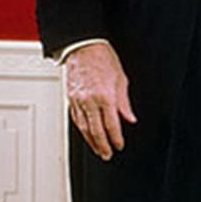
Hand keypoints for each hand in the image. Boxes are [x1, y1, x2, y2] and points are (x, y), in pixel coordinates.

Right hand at [66, 42, 136, 160]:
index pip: (111, 125)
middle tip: (107, 155)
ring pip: (84, 127)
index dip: (116, 138)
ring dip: (91, 141)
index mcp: (105, 96)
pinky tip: (87, 135)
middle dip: (102, 145)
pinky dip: (82, 130)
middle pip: (96, 131)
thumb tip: (130, 119)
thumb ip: (124, 103)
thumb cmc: (103, 58)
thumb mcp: (121, 79)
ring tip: (98, 150)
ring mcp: (78, 101)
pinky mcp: (71, 99)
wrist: (83, 46)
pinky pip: (76, 119)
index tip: (119, 146)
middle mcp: (90, 101)